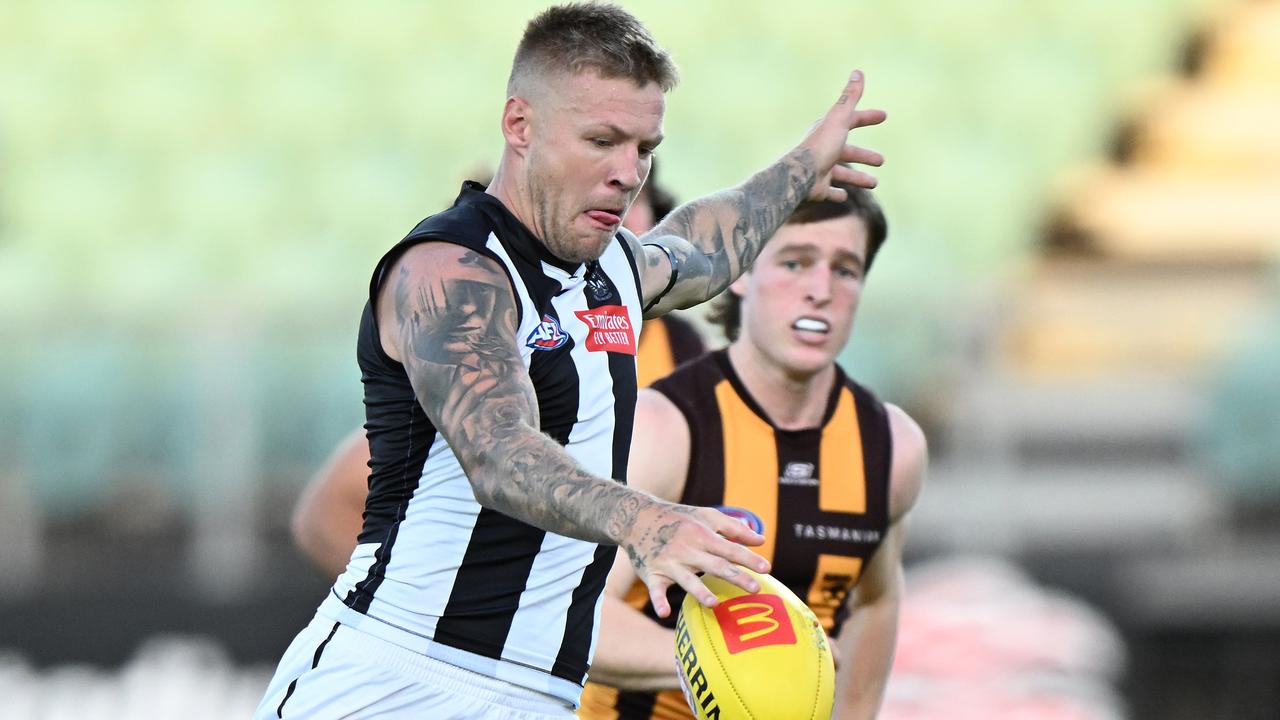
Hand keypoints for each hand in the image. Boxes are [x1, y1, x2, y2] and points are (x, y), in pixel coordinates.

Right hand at [621, 502, 770, 617]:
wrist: (637, 518)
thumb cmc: (679, 518)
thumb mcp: (706, 516)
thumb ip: (734, 528)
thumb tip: (761, 540)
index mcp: (702, 534)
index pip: (730, 548)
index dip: (748, 558)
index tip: (767, 569)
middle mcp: (687, 549)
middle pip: (715, 565)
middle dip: (735, 576)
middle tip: (755, 588)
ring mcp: (669, 562)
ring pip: (687, 579)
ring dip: (699, 591)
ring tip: (714, 603)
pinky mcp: (652, 574)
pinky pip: (655, 590)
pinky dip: (658, 601)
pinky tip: (665, 613)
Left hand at [798, 70, 886, 200]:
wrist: (800, 176)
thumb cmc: (821, 146)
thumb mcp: (839, 120)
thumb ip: (850, 98)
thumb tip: (858, 72)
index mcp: (829, 131)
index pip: (851, 120)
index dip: (867, 117)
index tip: (884, 116)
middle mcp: (823, 150)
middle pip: (848, 152)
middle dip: (865, 155)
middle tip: (882, 160)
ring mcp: (820, 170)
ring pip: (842, 174)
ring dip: (857, 177)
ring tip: (874, 183)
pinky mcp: (818, 188)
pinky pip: (829, 191)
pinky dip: (837, 193)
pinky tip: (844, 196)